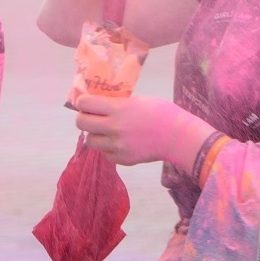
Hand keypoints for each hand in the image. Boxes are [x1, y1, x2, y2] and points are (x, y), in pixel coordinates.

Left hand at [74, 94, 200, 166]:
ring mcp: (117, 145)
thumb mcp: (136, 101)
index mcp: (118, 109)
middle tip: (91, 117)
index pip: (84, 104)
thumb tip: (97, 105)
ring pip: (90, 140)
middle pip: (81, 123)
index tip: (86, 103)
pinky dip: (107, 148)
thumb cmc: (161, 113)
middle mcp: (114, 127)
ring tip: (105, 131)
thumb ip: (116, 104)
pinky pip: (104, 153)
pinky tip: (118, 142)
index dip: (82, 102)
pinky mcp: (122, 159)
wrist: (178, 136)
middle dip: (83, 118)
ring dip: (94, 134)